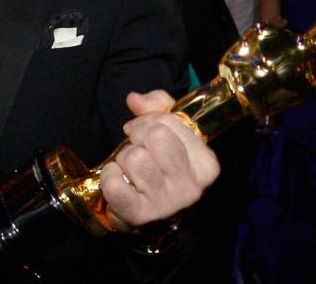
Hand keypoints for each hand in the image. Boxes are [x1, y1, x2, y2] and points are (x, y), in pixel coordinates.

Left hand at [100, 90, 219, 230]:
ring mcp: (167, 203)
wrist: (145, 205)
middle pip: (154, 136)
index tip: (146, 133)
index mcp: (205, 164)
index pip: (167, 122)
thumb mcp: (168, 129)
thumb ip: (157, 106)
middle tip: (136, 147)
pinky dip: (109, 176)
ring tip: (130, 167)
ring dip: (123, 157)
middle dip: (137, 136)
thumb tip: (135, 100)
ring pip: (134, 158)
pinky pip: (114, 183)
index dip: (148, 121)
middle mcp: (191, 186)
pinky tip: (119, 180)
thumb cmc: (159, 162)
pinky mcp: (140, 214)